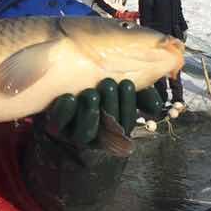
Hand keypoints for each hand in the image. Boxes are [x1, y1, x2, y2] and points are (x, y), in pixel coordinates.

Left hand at [40, 79, 161, 146]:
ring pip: (84, 134)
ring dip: (90, 112)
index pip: (125, 124)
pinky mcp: (54, 126)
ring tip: (90, 92)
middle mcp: (95, 134)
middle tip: (108, 82)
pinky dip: (64, 112)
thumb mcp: (119, 86)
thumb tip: (155, 106)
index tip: (126, 82)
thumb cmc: (98, 83)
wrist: (63, 76)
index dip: (128, 105)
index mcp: (112, 126)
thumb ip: (140, 93)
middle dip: (110, 105)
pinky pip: (58, 125)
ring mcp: (73, 133)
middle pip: (106, 129)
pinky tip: (69, 97)